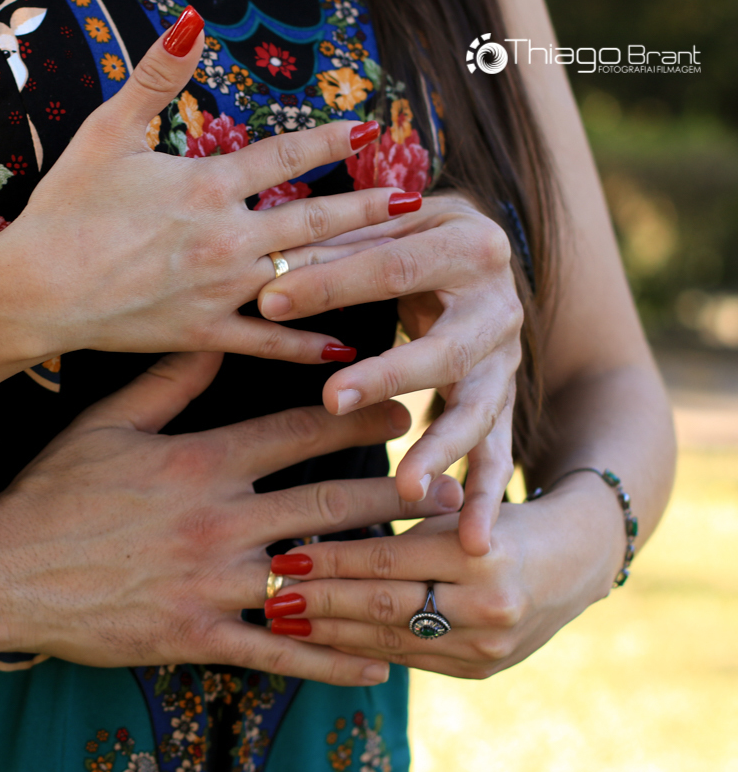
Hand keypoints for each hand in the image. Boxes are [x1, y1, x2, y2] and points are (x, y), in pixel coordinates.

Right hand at [0, 8, 416, 364]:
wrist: (35, 290)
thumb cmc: (65, 211)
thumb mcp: (106, 131)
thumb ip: (155, 77)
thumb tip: (191, 21)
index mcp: (206, 185)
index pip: (285, 157)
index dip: (329, 142)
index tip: (367, 132)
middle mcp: (226, 237)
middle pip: (313, 217)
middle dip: (366, 206)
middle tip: (411, 200)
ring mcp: (219, 289)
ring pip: (303, 274)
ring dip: (353, 266)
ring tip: (397, 260)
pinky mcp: (203, 332)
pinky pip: (267, 341)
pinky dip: (305, 343)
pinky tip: (344, 344)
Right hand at [0, 352, 464, 685]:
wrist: (2, 570)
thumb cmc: (53, 491)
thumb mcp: (107, 423)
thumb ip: (171, 380)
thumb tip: (217, 332)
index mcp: (202, 462)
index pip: (300, 433)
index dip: (360, 422)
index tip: (405, 412)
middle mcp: (219, 520)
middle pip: (329, 503)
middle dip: (395, 495)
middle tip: (447, 488)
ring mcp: (212, 583)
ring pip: (318, 580)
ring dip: (382, 578)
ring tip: (435, 574)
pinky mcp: (198, 635)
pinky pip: (279, 652)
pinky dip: (332, 662)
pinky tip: (377, 666)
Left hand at [254, 192, 522, 553]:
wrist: (479, 256)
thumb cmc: (408, 240)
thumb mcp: (377, 230)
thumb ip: (328, 249)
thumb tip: (264, 279)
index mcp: (469, 243)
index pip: (392, 266)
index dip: (330, 283)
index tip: (268, 304)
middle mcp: (499, 306)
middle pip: (444, 346)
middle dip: (389, 376)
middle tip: (335, 399)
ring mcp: (507, 360)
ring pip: (477, 410)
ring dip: (441, 451)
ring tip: (408, 490)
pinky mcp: (505, 401)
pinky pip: (498, 453)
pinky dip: (486, 498)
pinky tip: (474, 541)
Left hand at [259, 474, 624, 678]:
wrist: (576, 559)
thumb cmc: (498, 516)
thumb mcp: (454, 506)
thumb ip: (399, 526)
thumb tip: (315, 537)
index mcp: (480, 554)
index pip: (386, 560)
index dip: (330, 561)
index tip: (284, 557)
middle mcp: (489, 605)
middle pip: (383, 605)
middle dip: (319, 602)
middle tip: (269, 596)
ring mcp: (489, 646)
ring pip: (391, 640)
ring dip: (331, 633)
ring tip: (284, 621)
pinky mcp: (483, 671)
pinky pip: (409, 660)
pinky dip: (362, 651)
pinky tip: (325, 641)